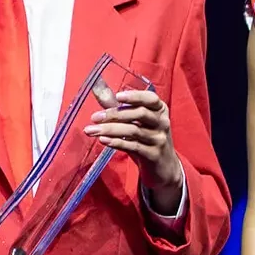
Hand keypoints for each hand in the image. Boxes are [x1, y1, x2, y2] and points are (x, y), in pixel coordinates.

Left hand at [84, 88, 183, 213]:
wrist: (162, 167)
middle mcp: (162, 122)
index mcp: (160, 109)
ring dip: (110, 129)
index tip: (117, 96)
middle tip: (94, 117)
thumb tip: (96, 87)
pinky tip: (103, 140)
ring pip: (134, 131)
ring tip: (91, 130)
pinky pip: (134, 147)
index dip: (135, 96)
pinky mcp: (154, 155)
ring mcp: (159, 139)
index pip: (150, 99)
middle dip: (115, 114)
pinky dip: (117, 142)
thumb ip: (116, 105)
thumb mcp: (135, 121)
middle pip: (140, 114)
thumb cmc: (145, 138)